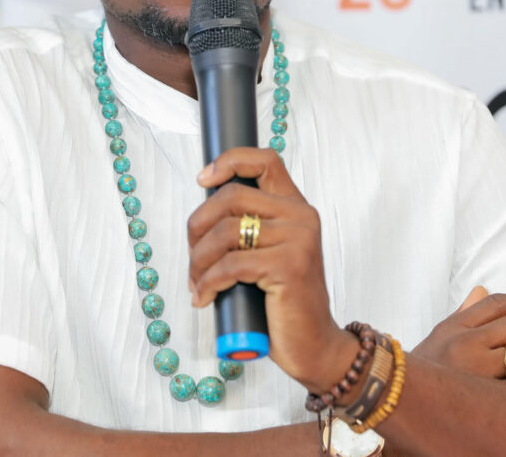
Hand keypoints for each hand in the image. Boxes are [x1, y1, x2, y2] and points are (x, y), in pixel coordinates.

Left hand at [188, 148, 358, 393]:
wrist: (313, 345)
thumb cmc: (283, 302)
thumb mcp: (267, 254)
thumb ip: (248, 228)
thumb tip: (202, 216)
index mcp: (295, 207)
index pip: (264, 160)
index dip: (229, 161)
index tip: (203, 180)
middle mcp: (301, 216)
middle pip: (231, 196)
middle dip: (198, 226)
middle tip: (192, 258)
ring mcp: (297, 240)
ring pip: (225, 231)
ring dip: (198, 261)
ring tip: (197, 284)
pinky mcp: (288, 266)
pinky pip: (230, 264)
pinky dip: (208, 282)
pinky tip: (204, 298)